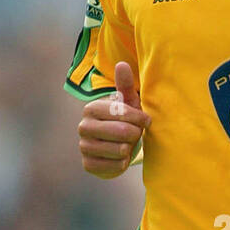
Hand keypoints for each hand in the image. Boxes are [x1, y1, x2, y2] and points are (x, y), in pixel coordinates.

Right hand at [78, 60, 150, 178]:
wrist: (114, 146)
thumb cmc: (124, 120)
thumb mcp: (127, 102)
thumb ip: (125, 85)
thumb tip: (122, 64)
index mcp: (91, 108)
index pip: (123, 113)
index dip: (140, 118)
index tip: (145, 120)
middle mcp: (83, 126)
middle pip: (123, 132)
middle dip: (136, 134)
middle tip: (135, 134)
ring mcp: (84, 147)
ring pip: (121, 150)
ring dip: (130, 149)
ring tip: (126, 144)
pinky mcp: (88, 165)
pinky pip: (116, 166)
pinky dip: (124, 163)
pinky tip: (120, 157)